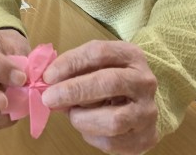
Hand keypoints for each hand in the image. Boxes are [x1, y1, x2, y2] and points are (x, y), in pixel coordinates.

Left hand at [42, 40, 157, 154]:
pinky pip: (112, 142)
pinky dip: (91, 136)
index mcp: (131, 55)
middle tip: (49, 98)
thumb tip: (48, 81)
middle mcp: (144, 82)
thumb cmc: (111, 79)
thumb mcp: (97, 65)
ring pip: (112, 120)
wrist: (141, 104)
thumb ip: (75, 68)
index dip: (70, 63)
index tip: (48, 75)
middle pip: (108, 83)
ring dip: (82, 118)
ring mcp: (147, 111)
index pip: (98, 53)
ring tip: (72, 114)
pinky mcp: (146, 137)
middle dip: (74, 91)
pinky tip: (87, 127)